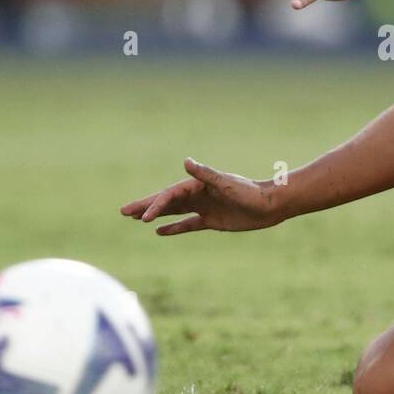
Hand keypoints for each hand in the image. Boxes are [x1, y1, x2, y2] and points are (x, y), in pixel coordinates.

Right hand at [120, 158, 282, 235]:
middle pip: (166, 201)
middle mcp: (198, 195)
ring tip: (136, 218)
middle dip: (145, 206)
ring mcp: (203, 207)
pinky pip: (187, 224)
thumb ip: (205, 174)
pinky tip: (159, 231)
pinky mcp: (212, 220)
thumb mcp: (226, 183)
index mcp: (198, 185)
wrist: (270, 205)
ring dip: (155, 214)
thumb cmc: (250, 192)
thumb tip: (186, 161)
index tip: (143, 218)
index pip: (170, 195)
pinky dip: (174, 228)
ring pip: (173, 212)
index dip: (155, 206)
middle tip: (122, 211)